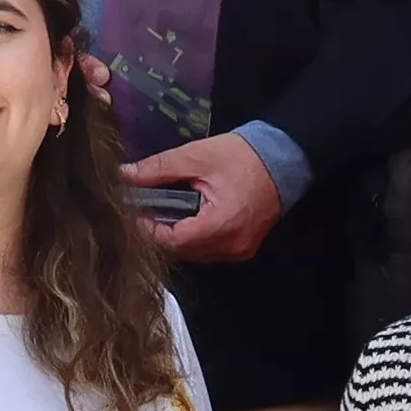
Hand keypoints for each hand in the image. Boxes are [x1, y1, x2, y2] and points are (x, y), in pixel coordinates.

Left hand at [119, 130, 284, 263]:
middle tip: (144, 211)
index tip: (132, 213)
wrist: (284, 157)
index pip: (171, 241)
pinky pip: (209, 250)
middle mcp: (231, 245)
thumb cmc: (244, 156)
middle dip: (159, 233)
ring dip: (176, 237)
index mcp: (220, 225)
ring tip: (164, 213)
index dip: (147, 229)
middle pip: (181, 251)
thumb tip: (126, 176)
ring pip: (194, 254)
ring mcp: (239, 250)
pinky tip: (187, 219)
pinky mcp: (243, 247)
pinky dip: (194, 238)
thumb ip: (158, 168)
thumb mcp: (197, 156)